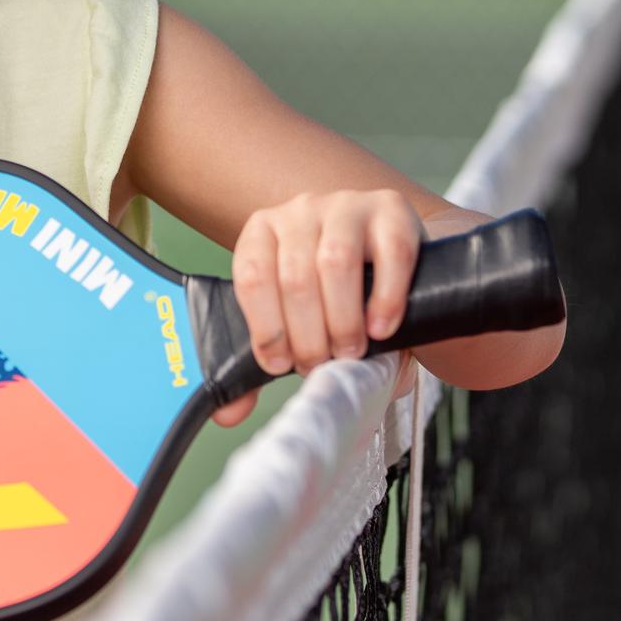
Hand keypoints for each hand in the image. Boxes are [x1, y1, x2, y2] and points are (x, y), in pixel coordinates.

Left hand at [208, 188, 427, 426]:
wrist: (387, 259)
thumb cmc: (333, 294)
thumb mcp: (295, 318)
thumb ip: (266, 357)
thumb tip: (227, 413)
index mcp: (263, 232)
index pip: (251, 276)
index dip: (265, 328)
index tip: (281, 365)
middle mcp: (300, 211)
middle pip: (295, 276)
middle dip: (308, 333)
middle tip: (321, 363)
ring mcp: (347, 206)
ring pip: (336, 263)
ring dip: (342, 318)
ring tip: (350, 350)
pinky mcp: (393, 211)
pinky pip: (390, 254)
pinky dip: (385, 298)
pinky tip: (382, 327)